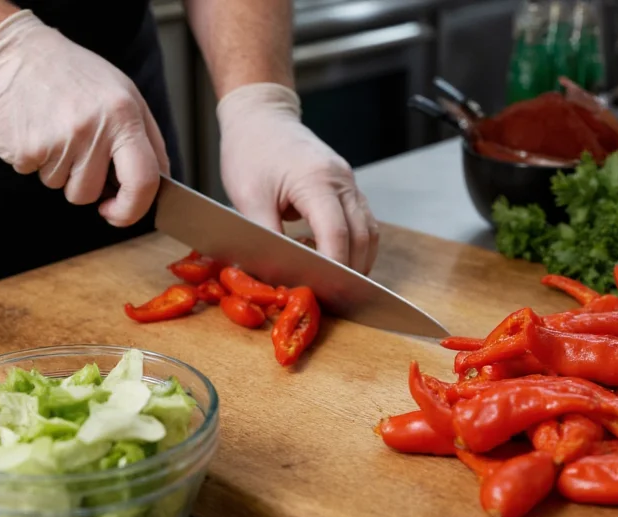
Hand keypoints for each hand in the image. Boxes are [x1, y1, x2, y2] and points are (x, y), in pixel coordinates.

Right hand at [0, 9, 168, 226]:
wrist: (12, 52)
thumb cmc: (72, 74)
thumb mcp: (123, 93)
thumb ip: (146, 137)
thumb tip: (160, 180)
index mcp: (125, 115)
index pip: (145, 180)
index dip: (134, 208)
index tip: (121, 212)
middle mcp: (95, 128)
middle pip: (94, 193)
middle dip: (90, 196)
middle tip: (82, 176)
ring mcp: (59, 139)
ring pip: (64, 188)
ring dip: (60, 172)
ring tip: (56, 134)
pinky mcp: (27, 148)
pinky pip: (36, 176)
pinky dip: (35, 161)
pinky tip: (35, 131)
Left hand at [216, 83, 379, 274]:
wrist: (261, 117)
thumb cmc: (250, 151)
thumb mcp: (248, 197)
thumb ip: (265, 237)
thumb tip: (276, 273)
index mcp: (317, 180)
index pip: (337, 234)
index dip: (333, 268)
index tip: (322, 292)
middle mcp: (342, 181)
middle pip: (363, 236)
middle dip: (351, 271)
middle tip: (333, 298)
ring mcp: (349, 182)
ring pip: (369, 231)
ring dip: (359, 261)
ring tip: (338, 285)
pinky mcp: (347, 186)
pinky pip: (363, 221)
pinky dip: (356, 245)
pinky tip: (336, 260)